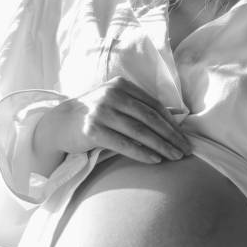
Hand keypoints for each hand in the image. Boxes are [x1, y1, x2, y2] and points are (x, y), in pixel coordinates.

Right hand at [35, 78, 191, 164]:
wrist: (60, 123)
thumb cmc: (94, 113)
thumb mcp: (117, 102)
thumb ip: (142, 106)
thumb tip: (176, 114)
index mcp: (121, 86)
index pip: (153, 105)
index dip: (171, 123)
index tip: (184, 137)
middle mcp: (111, 96)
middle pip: (149, 118)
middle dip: (171, 136)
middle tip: (186, 150)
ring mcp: (101, 112)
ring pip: (139, 131)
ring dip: (161, 146)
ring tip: (175, 157)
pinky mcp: (92, 130)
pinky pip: (123, 144)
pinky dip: (142, 153)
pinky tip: (155, 160)